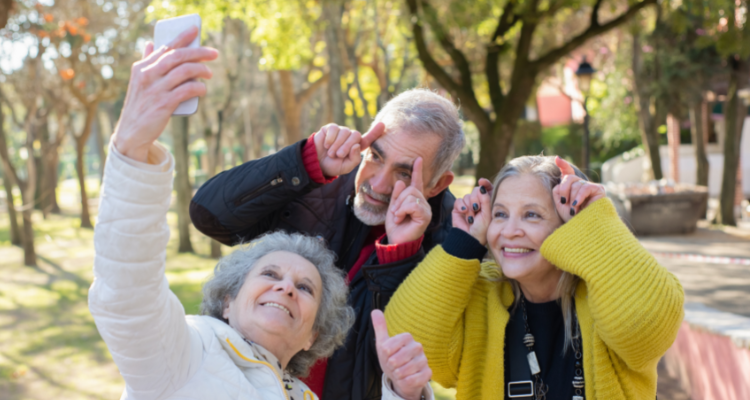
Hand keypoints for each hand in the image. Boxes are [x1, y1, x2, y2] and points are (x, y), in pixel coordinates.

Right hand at [112, 26, 218, 161]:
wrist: (131, 132)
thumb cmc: (140, 105)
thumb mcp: (138, 81)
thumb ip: (146, 62)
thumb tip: (149, 43)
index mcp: (142, 67)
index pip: (165, 47)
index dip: (182, 37)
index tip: (195, 30)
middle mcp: (147, 75)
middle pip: (177, 56)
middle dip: (198, 52)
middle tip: (214, 53)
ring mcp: (156, 90)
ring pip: (184, 71)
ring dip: (201, 70)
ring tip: (209, 73)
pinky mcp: (164, 104)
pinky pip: (187, 90)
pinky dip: (198, 87)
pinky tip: (203, 89)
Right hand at [314, 122, 384, 176]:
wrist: (316, 163)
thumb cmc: (333, 166)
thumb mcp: (346, 167)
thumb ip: (354, 159)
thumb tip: (357, 145)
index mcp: (357, 147)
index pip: (368, 139)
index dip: (375, 132)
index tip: (382, 124)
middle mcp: (350, 137)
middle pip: (356, 135)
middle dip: (347, 146)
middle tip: (339, 155)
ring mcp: (341, 131)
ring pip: (345, 132)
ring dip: (337, 145)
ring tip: (331, 153)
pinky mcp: (331, 128)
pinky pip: (334, 129)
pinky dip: (330, 138)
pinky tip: (326, 145)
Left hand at [372, 310, 430, 399]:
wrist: (400, 377)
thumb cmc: (391, 358)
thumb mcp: (383, 344)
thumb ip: (380, 327)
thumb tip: (375, 311)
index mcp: (407, 338)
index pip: (392, 344)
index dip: (386, 353)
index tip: (387, 355)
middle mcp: (418, 347)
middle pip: (398, 358)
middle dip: (391, 365)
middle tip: (392, 365)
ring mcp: (424, 360)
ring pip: (405, 370)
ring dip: (398, 374)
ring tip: (398, 372)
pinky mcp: (427, 373)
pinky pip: (414, 379)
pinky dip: (406, 381)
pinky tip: (405, 379)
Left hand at [385, 157, 430, 244]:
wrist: (396, 240)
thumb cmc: (396, 226)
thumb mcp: (393, 207)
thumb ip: (396, 195)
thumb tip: (400, 181)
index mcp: (415, 200)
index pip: (417, 182)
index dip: (417, 170)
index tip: (418, 159)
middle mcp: (422, 203)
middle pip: (410, 189)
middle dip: (398, 199)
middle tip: (395, 212)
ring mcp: (425, 209)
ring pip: (411, 195)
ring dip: (399, 206)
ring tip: (398, 216)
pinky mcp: (425, 216)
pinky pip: (412, 204)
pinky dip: (402, 210)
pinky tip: (401, 218)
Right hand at [451, 179, 492, 244]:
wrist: (469, 238)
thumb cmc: (481, 229)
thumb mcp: (487, 214)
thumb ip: (485, 199)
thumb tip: (481, 186)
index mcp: (487, 203)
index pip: (487, 189)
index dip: (485, 184)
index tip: (482, 182)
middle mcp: (478, 203)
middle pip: (476, 190)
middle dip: (476, 199)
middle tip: (477, 209)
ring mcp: (468, 205)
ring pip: (467, 196)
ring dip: (469, 206)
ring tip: (471, 217)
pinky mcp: (458, 208)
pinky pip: (459, 200)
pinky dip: (461, 206)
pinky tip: (464, 212)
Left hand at [552, 156, 605, 221]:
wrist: (582, 228)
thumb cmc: (571, 218)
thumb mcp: (560, 203)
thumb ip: (558, 189)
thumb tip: (562, 176)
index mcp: (571, 187)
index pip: (568, 172)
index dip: (563, 165)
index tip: (557, 159)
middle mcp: (581, 185)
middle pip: (569, 177)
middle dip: (564, 189)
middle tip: (564, 202)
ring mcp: (590, 186)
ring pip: (576, 183)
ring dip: (572, 198)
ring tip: (573, 210)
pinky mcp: (599, 190)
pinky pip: (585, 187)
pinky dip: (579, 196)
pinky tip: (577, 205)